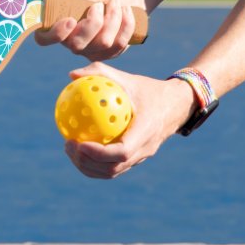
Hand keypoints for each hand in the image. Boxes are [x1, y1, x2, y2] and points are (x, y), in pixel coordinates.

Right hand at [35, 0, 144, 60]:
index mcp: (58, 26)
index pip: (44, 39)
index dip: (55, 34)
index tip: (70, 20)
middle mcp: (71, 43)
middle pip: (77, 45)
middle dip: (93, 22)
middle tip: (99, 4)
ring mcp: (90, 51)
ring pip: (103, 43)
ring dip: (113, 18)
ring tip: (115, 2)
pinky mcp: (109, 54)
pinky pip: (119, 44)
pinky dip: (126, 23)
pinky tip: (126, 11)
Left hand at [63, 62, 197, 178]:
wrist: (176, 105)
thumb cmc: (148, 89)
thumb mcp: (127, 78)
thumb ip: (100, 73)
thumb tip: (71, 75)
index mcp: (146, 131)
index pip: (122, 152)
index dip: (99, 153)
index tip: (79, 143)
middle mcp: (145, 149)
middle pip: (113, 168)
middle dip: (87, 162)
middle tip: (68, 145)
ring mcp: (141, 157)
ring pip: (112, 172)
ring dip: (88, 166)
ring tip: (69, 149)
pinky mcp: (136, 159)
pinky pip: (113, 167)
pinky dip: (94, 164)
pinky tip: (78, 148)